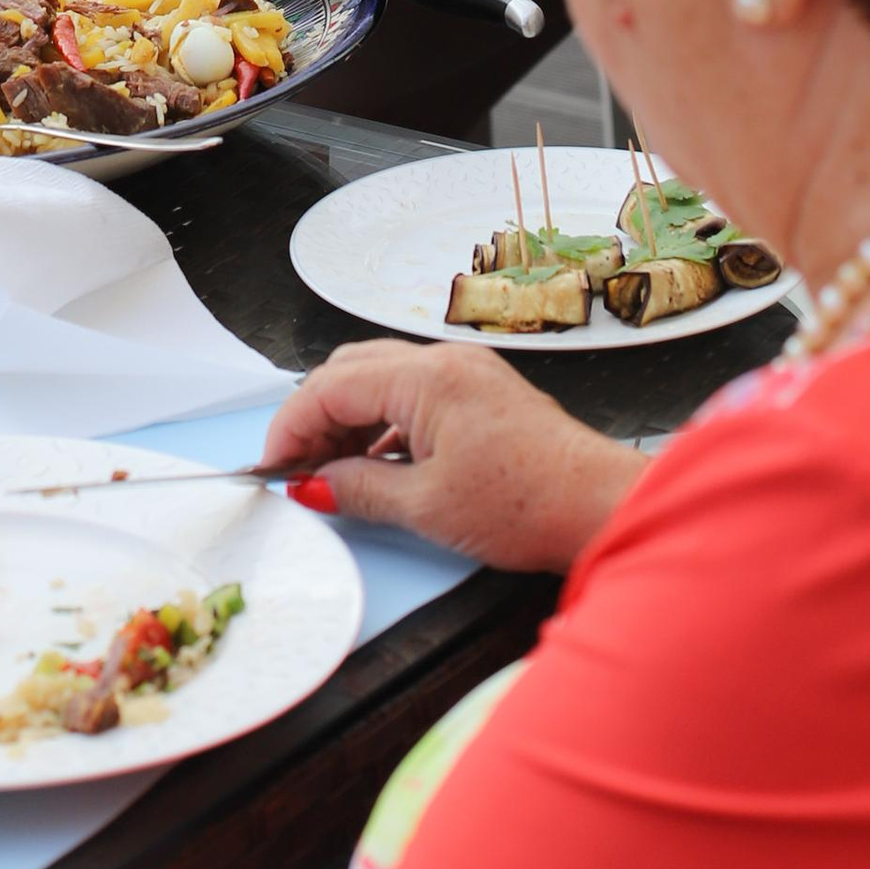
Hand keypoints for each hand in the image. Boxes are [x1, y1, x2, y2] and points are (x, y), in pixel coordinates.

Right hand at [256, 338, 643, 572]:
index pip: (331, 386)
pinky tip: (376, 465)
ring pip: (381, 380)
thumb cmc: (526, 503)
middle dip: (314, 417)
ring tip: (331, 472)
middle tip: (295, 468)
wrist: (597, 507)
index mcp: (426, 377)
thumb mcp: (426, 507)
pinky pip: (413, 395)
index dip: (291, 426)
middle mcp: (444, 362)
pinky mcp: (481, 394)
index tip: (272, 465)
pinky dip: (383, 425)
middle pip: (352, 372)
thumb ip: (360, 490)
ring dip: (348, 421)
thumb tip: (314, 485)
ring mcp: (466, 374)